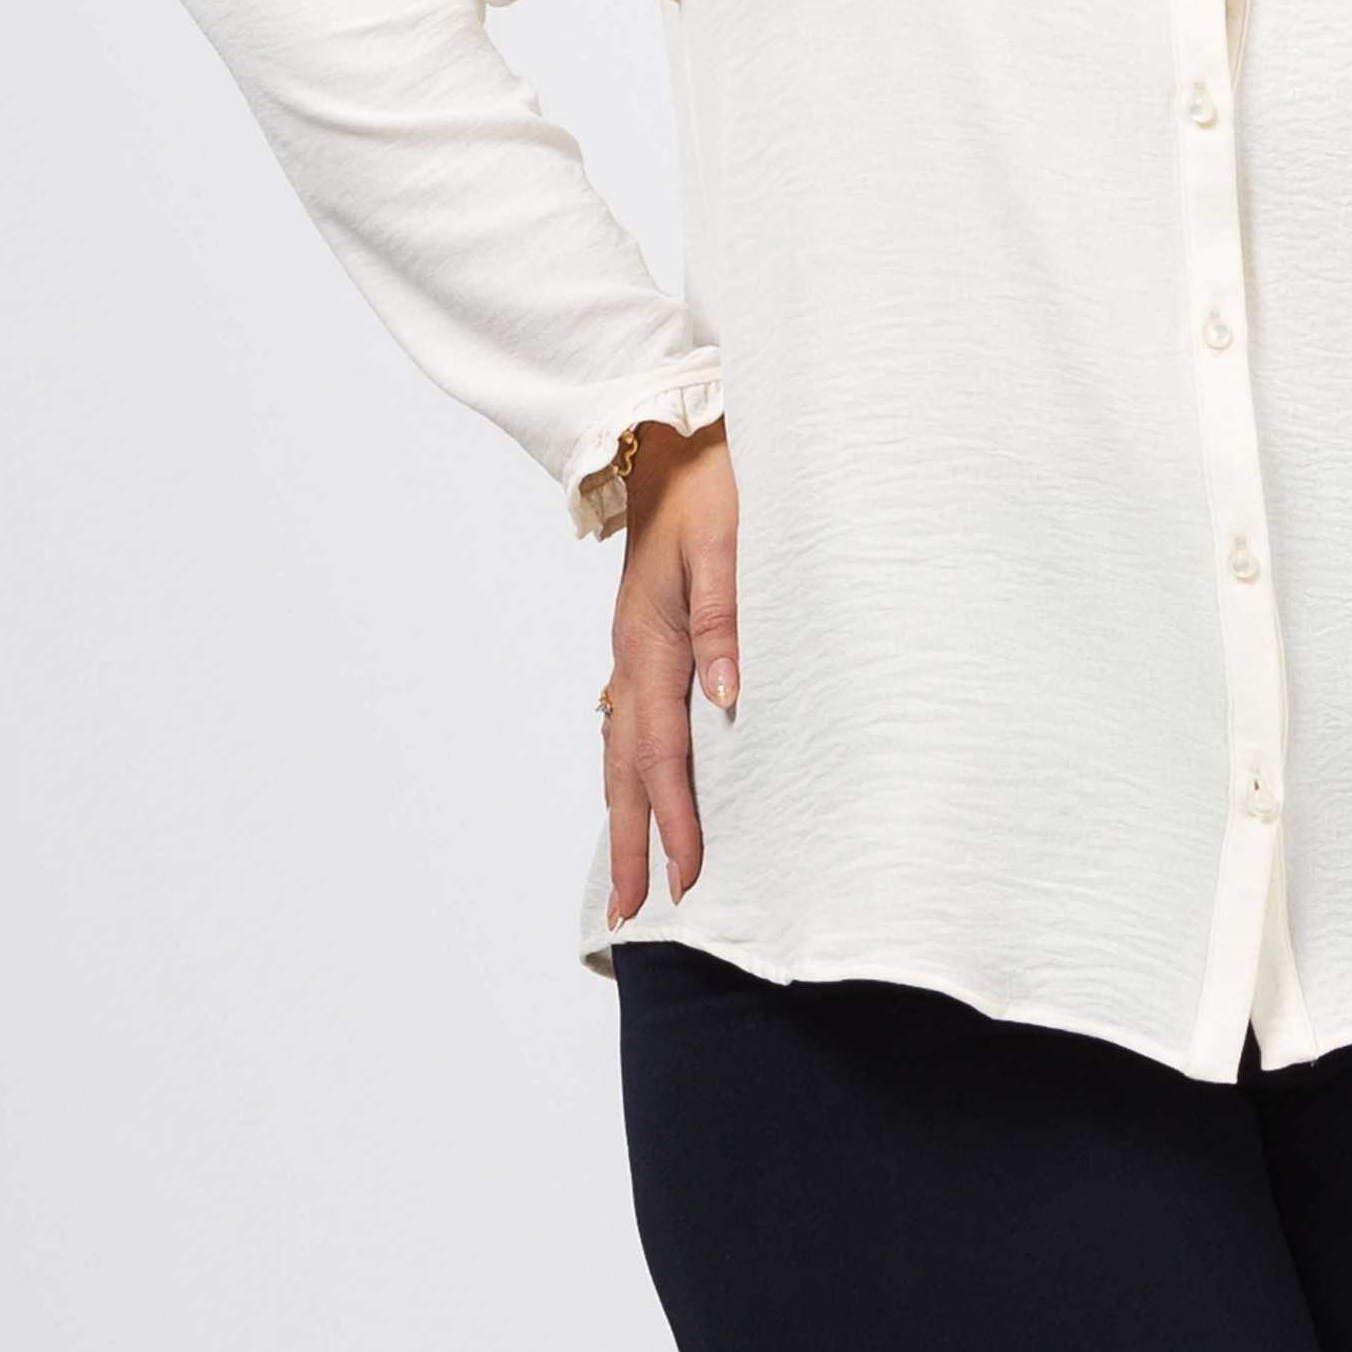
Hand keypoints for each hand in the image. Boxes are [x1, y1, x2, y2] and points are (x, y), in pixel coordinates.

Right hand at [601, 418, 740, 927]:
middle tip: (630, 914)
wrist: (676, 436)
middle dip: (630, 841)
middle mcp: (633, 653)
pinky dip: (634, 767)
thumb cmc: (714, 485)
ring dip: (627, 811)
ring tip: (630, 871)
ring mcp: (634, 646)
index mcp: (650, 641)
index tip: (689, 878)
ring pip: (621, 747)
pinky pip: (632, 720)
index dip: (674, 819)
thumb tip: (729, 700)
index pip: (661, 752)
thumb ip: (726, 621)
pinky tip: (646, 787)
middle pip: (624, 767)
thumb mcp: (730, 544)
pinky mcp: (646, 636)